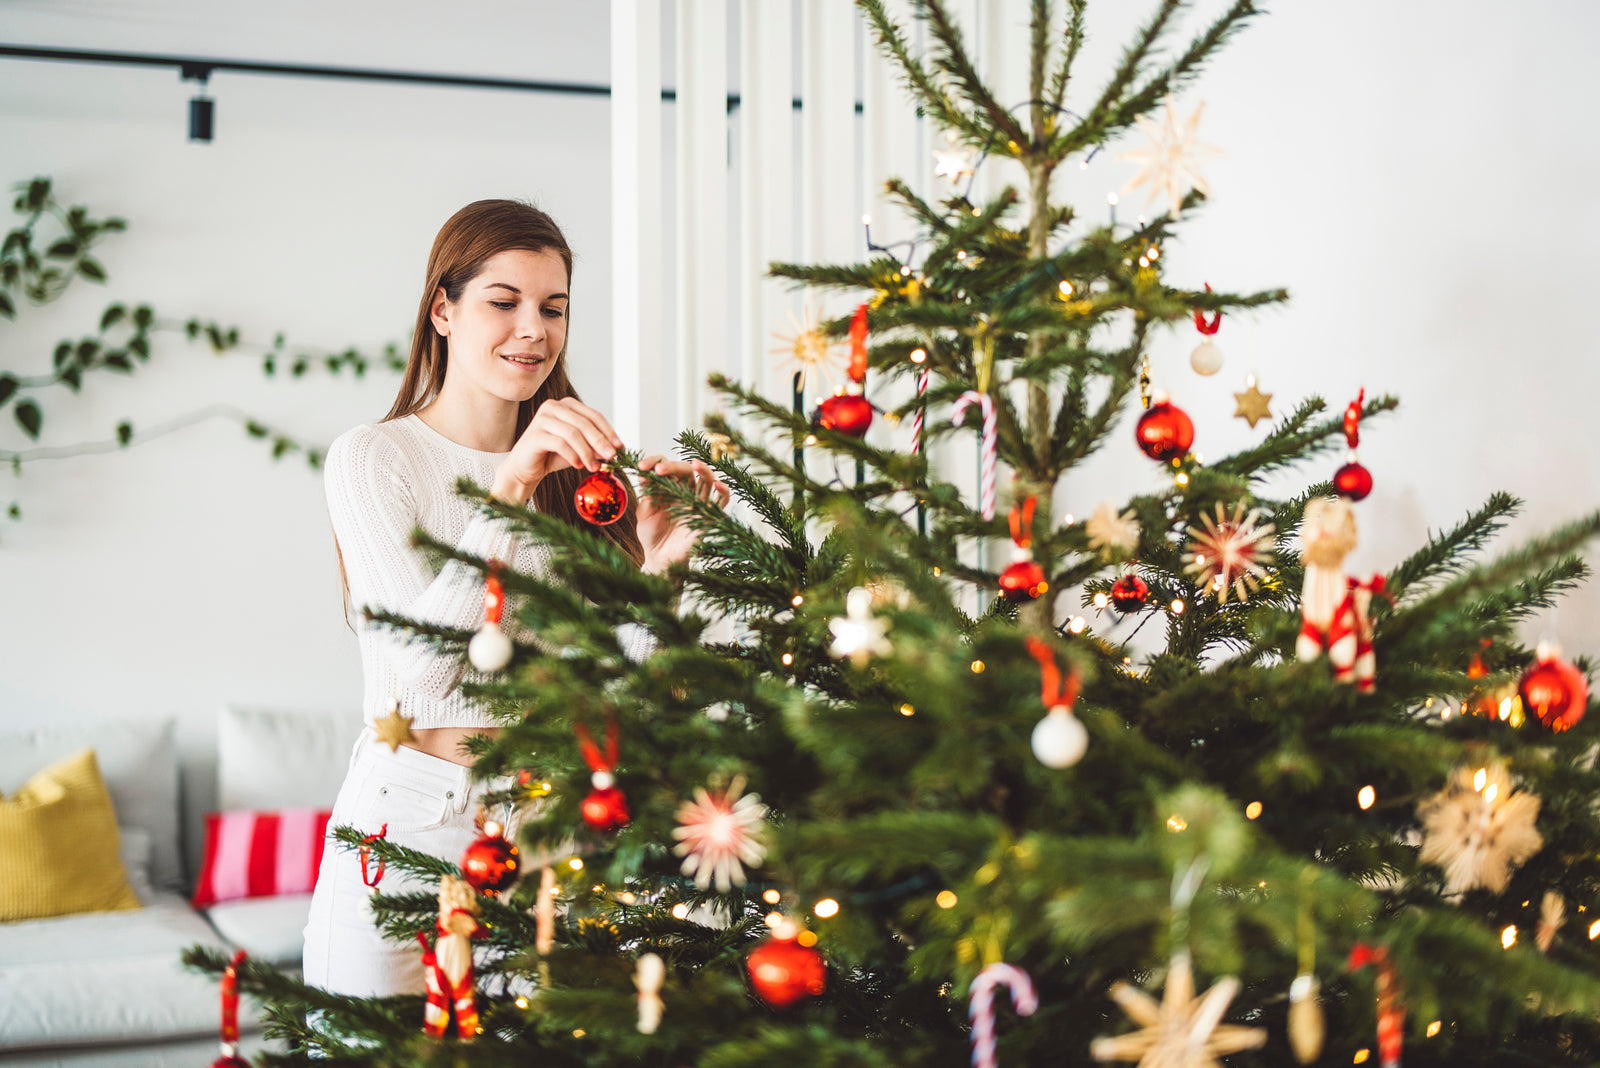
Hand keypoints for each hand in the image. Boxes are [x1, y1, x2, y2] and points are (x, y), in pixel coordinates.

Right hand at [492, 398, 623, 503]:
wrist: (526, 468)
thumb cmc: (552, 455)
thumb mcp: (580, 449)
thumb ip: (595, 446)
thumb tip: (615, 448)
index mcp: (566, 405)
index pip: (593, 415)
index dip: (609, 431)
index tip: (619, 447)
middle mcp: (553, 407)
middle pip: (584, 423)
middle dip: (601, 441)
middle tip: (612, 457)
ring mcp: (542, 418)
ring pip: (573, 433)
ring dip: (587, 452)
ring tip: (594, 466)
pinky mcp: (535, 434)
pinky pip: (560, 443)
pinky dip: (572, 456)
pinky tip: (578, 465)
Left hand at [636, 456, 729, 573]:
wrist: (661, 558)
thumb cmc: (652, 535)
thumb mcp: (644, 513)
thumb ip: (647, 495)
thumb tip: (645, 474)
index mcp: (667, 486)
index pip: (664, 465)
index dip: (654, 462)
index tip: (642, 466)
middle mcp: (684, 490)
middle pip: (686, 469)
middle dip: (673, 466)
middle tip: (660, 469)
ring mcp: (698, 501)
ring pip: (707, 479)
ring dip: (703, 469)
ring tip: (695, 464)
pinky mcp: (709, 514)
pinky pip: (722, 500)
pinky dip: (723, 490)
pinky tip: (718, 485)